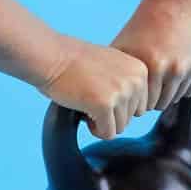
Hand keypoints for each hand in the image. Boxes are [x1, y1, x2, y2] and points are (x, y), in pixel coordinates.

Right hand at [36, 35, 151, 140]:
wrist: (50, 56)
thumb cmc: (74, 61)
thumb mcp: (113, 64)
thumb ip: (128, 81)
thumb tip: (139, 109)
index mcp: (140, 70)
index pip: (139, 106)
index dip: (116, 104)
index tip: (99, 88)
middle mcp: (136, 80)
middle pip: (131, 118)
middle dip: (109, 113)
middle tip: (90, 94)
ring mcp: (121, 92)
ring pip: (119, 128)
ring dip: (101, 121)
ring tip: (85, 100)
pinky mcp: (105, 105)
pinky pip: (107, 133)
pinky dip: (94, 128)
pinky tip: (83, 109)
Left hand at [111, 2, 190, 113]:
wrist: (172, 9)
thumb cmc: (140, 31)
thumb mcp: (121, 48)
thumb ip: (112, 74)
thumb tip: (104, 100)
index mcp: (152, 67)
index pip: (143, 106)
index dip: (136, 101)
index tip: (132, 91)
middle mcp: (174, 69)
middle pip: (160, 104)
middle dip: (152, 99)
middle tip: (145, 83)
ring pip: (176, 98)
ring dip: (166, 92)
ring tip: (158, 74)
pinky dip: (182, 84)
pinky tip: (173, 67)